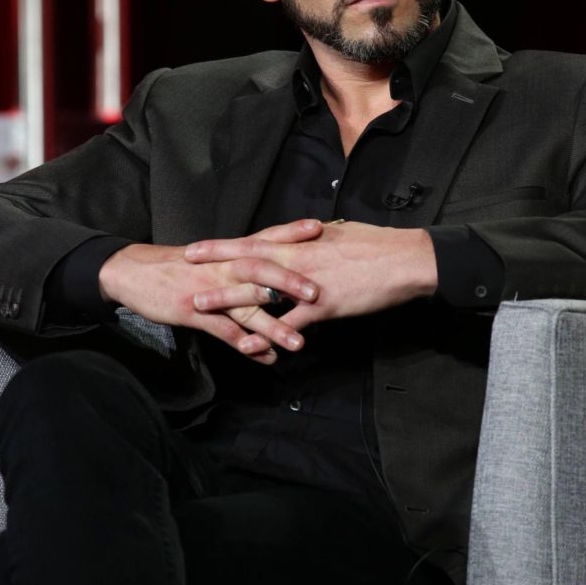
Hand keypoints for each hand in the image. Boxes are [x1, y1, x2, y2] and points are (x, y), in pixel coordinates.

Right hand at [99, 219, 322, 362]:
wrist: (133, 272)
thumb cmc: (179, 266)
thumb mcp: (212, 258)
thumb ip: (242, 261)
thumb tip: (274, 269)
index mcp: (229, 253)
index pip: (265, 238)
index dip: (291, 233)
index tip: (321, 228)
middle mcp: (223, 269)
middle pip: (260, 270)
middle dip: (289, 281)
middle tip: (317, 293)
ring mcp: (209, 292)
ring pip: (246, 308)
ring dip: (273, 327)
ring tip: (298, 343)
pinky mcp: (194, 313)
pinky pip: (223, 331)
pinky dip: (243, 344)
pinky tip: (262, 356)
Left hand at [184, 221, 437, 331]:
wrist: (404, 260)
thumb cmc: (377, 245)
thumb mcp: (341, 236)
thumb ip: (316, 242)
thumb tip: (306, 240)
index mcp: (301, 242)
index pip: (253, 240)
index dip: (223, 244)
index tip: (197, 247)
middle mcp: (297, 259)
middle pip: (245, 260)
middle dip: (212, 266)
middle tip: (182, 269)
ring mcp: (305, 283)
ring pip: (257, 291)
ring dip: (227, 299)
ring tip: (198, 306)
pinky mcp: (321, 306)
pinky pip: (288, 324)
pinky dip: (267, 336)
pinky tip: (250, 348)